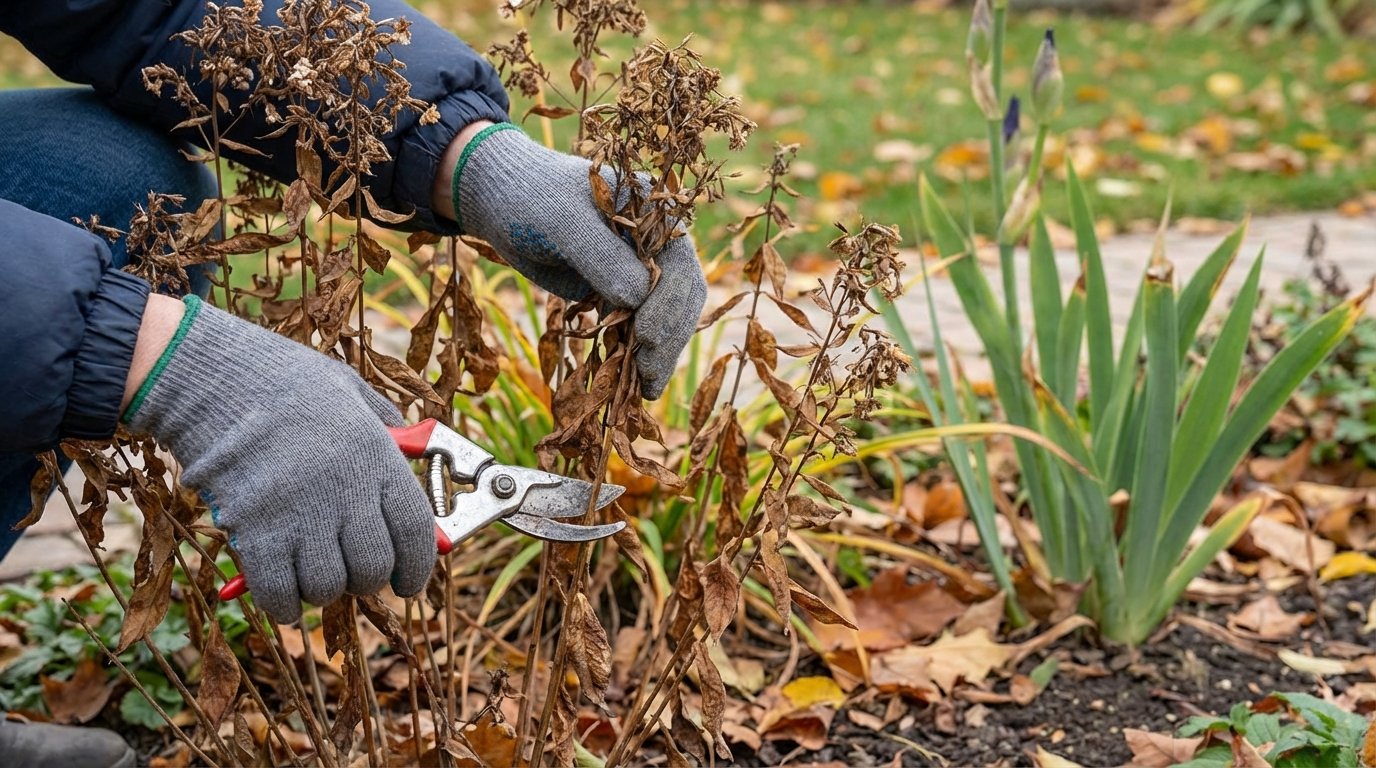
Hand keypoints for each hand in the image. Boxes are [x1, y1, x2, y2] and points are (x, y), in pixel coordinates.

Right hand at [124, 297, 434, 622]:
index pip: (416, 534)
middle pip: (372, 569)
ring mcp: (301, 515)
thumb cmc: (282, 379)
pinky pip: (279, 594)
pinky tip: (281, 593)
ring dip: (322, 590)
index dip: (417, 568)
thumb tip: (410, 451)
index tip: (408, 582)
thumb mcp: (349, 388)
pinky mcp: (255, 533)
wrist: (211, 377)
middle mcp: (346, 492)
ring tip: (312, 572)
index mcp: (378, 458)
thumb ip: (385, 422)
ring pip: (327, 587)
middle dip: (366, 581)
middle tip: (352, 573)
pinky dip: (283, 603)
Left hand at [447, 123, 705, 399]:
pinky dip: (637, 354)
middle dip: (667, 337)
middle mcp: (659, 243)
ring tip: (644, 390)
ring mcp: (642, 270)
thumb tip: (638, 297)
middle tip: (646, 376)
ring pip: (665, 318)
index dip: (669, 304)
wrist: (503, 201)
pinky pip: (639, 327)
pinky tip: (631, 384)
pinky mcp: (620, 292)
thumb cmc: (532, 199)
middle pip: (681, 297)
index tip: (646, 337)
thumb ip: (600, 256)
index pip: (680, 265)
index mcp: (656, 214)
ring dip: (658, 354)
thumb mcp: (563, 222)